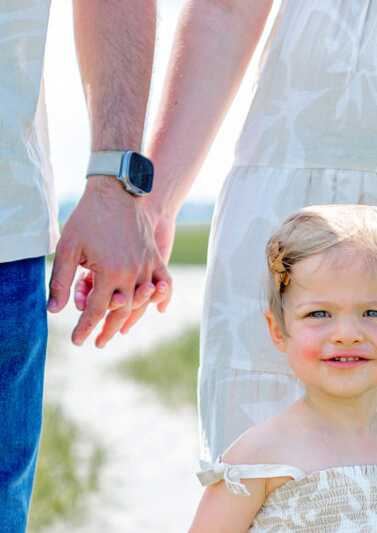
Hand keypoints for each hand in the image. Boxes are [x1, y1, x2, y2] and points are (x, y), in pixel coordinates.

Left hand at [48, 178, 171, 346]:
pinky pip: (165, 283)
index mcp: (110, 273)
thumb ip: (60, 281)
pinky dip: (163, 298)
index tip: (77, 340)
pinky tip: (159, 309)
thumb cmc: (88, 218)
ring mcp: (147, 266)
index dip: (85, 328)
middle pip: (121, 312)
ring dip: (131, 318)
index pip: (96, 311)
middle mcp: (132, 274)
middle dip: (107, 330)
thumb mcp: (67, 248)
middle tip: (97, 342)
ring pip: (142, 302)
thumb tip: (54, 311)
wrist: (115, 190)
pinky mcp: (156, 257)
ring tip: (120, 330)